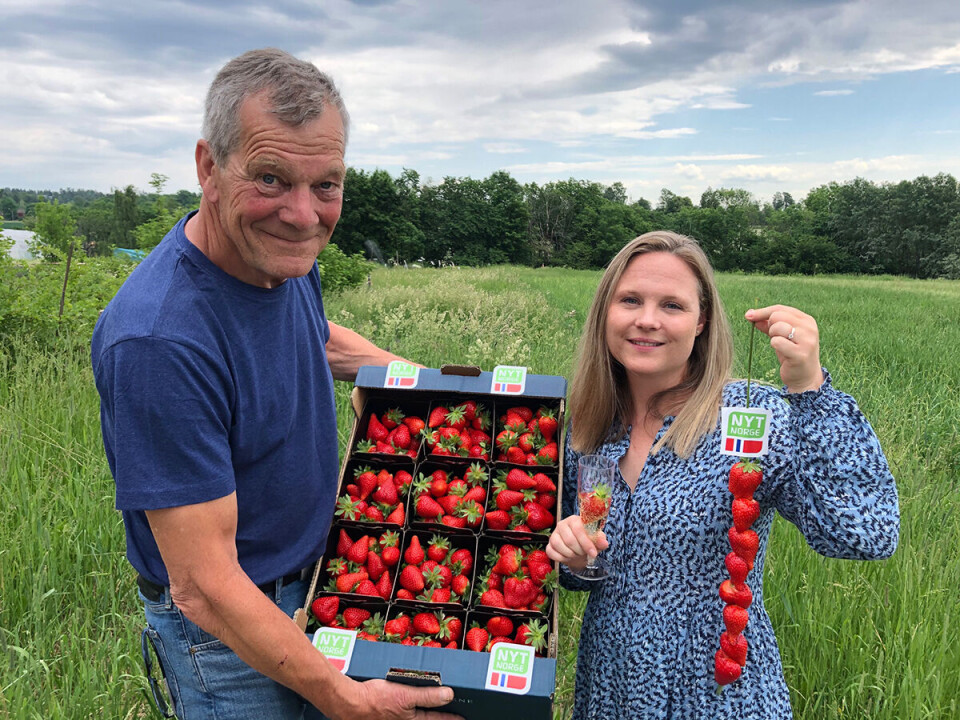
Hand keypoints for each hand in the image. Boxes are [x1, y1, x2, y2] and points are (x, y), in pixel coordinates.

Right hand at [325, 676, 461, 719]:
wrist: (348, 703)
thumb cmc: (375, 700)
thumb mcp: (405, 695)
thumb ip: (428, 695)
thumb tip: (449, 694)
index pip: (437, 719)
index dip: (451, 718)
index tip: (463, 718)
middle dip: (437, 716)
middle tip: (450, 713)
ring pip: (414, 717)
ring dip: (423, 712)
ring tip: (432, 708)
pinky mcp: (385, 715)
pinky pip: (403, 713)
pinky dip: (410, 710)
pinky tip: (407, 703)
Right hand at [546, 515, 608, 570]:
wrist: (579, 550)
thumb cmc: (588, 541)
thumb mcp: (597, 540)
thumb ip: (600, 540)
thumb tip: (604, 543)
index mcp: (574, 520)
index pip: (578, 529)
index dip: (586, 543)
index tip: (593, 554)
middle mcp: (562, 524)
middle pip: (569, 539)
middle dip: (579, 551)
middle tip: (584, 554)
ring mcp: (554, 534)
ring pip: (558, 545)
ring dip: (570, 554)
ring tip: (576, 555)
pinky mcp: (549, 545)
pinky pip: (551, 552)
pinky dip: (561, 558)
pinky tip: (568, 558)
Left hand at [745, 305, 823, 392]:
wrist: (805, 377)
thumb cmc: (792, 354)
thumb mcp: (781, 336)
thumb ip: (768, 324)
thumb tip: (750, 314)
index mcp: (806, 320)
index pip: (780, 309)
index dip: (762, 312)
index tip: (748, 315)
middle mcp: (809, 328)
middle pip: (777, 316)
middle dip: (770, 326)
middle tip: (776, 338)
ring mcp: (806, 341)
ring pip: (777, 327)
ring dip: (773, 336)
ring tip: (781, 345)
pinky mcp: (800, 354)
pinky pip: (777, 342)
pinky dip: (774, 345)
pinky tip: (783, 353)